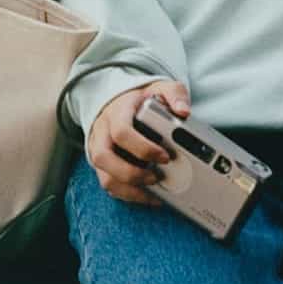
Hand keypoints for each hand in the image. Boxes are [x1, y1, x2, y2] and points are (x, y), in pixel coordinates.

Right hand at [86, 79, 191, 205]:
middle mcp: (102, 132)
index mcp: (116, 113)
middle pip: (103, 158)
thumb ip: (174, 94)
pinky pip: (109, 185)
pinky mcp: (102, 164)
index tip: (165, 156)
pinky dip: (128, 195)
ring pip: (104, 177)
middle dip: (132, 173)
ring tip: (154, 190)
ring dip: (129, 189)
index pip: (121, 132)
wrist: (120, 101)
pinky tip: (149, 196)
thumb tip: (183, 111)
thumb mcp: (159, 87)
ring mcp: (98, 149)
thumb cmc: (141, 98)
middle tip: (157, 177)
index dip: (142, 148)